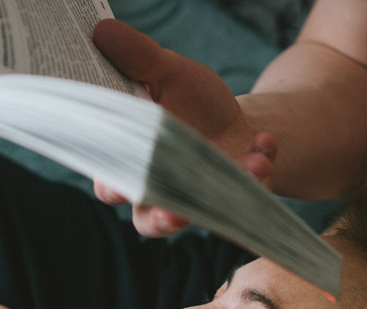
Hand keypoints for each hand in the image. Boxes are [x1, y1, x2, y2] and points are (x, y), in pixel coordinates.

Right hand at [92, 19, 277, 236]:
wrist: (236, 123)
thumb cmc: (189, 103)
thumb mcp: (169, 72)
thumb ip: (140, 59)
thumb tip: (101, 30)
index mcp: (130, 164)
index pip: (109, 180)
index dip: (111, 183)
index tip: (118, 180)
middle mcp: (159, 193)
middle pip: (147, 219)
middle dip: (162, 218)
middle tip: (173, 214)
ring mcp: (198, 203)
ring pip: (200, 217)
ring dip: (220, 197)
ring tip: (249, 166)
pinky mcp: (234, 201)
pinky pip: (245, 194)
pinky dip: (258, 166)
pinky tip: (264, 141)